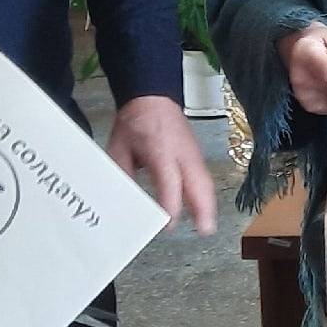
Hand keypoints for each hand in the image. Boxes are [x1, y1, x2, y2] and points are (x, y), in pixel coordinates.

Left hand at [108, 93, 215, 235]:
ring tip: (207, 227)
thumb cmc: (135, 122)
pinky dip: (206, 195)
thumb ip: (122, 175)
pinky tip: (204, 210)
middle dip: (202, 207)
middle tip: (203, 230)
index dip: (171, 203)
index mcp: (160, 149)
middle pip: (198, 182)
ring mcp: (193, 153)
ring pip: (205, 181)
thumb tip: (124, 201)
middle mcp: (181, 152)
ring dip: (208, 204)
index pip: (169, 180)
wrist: (151, 96)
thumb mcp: (118, 148)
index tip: (168, 223)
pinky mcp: (196, 155)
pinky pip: (204, 177)